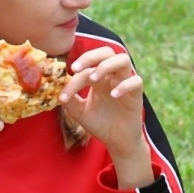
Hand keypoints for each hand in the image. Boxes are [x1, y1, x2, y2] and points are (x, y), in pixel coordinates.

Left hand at [58, 47, 152, 187]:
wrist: (117, 140)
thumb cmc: (100, 123)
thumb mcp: (80, 113)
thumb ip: (70, 100)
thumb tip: (57, 90)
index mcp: (98, 77)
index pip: (85, 68)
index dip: (72, 79)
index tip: (62, 96)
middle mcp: (112, 76)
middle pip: (106, 51)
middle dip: (90, 56)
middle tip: (76, 69)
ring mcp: (125, 82)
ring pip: (123, 59)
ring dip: (107, 65)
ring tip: (94, 79)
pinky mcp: (137, 94)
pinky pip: (136, 81)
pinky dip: (125, 85)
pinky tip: (113, 95)